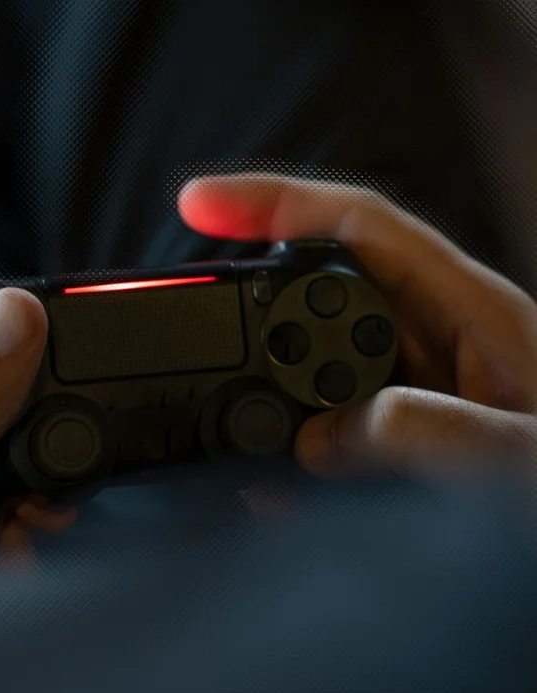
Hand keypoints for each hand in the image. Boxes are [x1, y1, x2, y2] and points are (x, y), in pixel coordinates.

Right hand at [178, 174, 536, 477]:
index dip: (274, 203)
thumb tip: (326, 436)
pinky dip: (288, 449)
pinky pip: (325, 424)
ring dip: (263, 392)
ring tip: (232, 433)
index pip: (357, 225)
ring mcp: (409, 386)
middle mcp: (430, 338)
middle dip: (249, 299)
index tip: (200, 204)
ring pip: (311, 364)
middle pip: (317, 286)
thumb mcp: (526, 457)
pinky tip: (274, 484)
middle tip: (195, 328)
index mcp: (468, 310)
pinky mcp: (397, 434)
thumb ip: (434, 432)